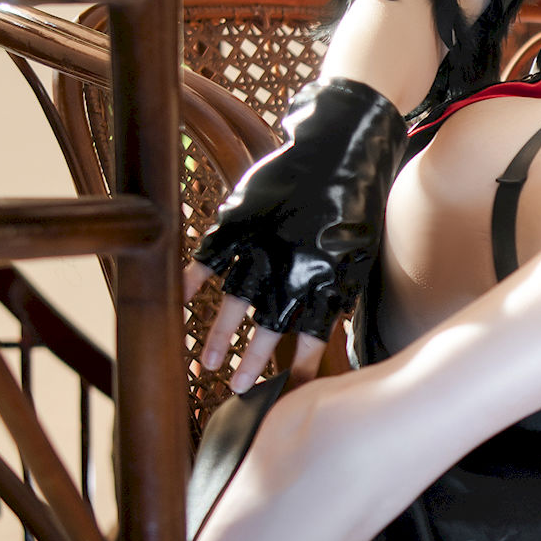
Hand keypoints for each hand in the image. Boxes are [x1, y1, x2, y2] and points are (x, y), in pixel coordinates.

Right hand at [187, 76, 406, 390]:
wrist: (340, 148)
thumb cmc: (353, 206)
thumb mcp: (359, 254)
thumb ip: (339, 293)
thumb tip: (328, 334)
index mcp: (328, 281)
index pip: (311, 338)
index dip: (299, 369)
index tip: (285, 392)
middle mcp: (293, 270)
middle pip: (268, 328)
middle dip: (251, 362)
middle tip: (237, 388)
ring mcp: (264, 246)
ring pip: (235, 302)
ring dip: (220, 335)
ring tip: (206, 363)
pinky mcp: (241, 220)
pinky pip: (209, 258)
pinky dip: (192, 279)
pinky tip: (181, 302)